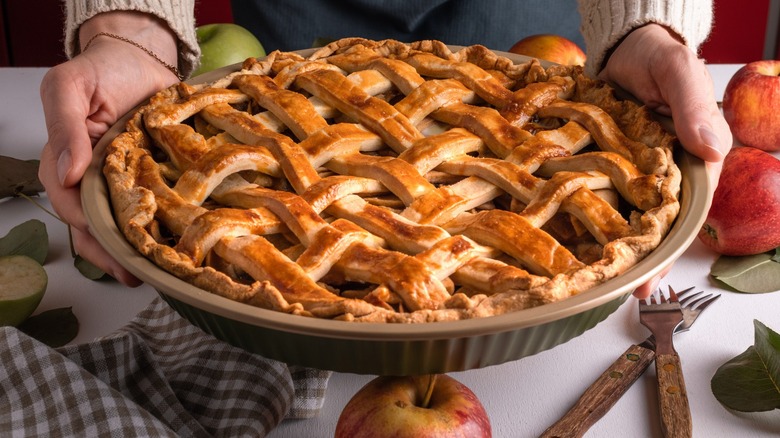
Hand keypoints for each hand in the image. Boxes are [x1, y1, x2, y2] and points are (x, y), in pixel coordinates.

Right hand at [38, 11, 179, 285]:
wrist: (142, 57)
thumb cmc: (102, 69)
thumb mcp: (69, 87)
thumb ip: (64, 127)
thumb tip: (66, 174)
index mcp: (65, 160)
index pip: (68, 203)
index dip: (85, 225)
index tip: (109, 242)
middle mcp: (90, 177)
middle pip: (93, 225)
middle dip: (110, 253)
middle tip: (133, 275)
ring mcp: (120, 180)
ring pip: (120, 223)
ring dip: (132, 250)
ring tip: (153, 273)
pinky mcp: (148, 178)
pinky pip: (149, 207)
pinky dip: (156, 228)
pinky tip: (170, 245)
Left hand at [599, 24, 732, 298]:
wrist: (624, 45)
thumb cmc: (658, 58)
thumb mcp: (679, 75)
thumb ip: (693, 108)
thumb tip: (710, 149)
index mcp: (684, 163)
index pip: (681, 216)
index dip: (666, 251)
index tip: (650, 280)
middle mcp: (654, 174)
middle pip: (645, 226)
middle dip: (633, 260)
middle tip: (616, 292)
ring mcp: (621, 170)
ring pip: (614, 214)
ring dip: (602, 244)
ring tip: (584, 277)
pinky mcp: (594, 160)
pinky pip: (585, 188)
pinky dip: (575, 209)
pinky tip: (558, 233)